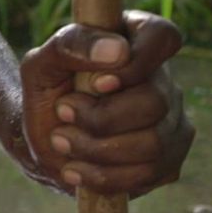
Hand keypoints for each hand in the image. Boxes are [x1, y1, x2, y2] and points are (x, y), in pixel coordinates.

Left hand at [19, 10, 193, 195]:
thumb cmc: (46, 91)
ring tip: (62, 140)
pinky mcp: (167, 162)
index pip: (162, 36)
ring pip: (153, 144)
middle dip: (98, 116)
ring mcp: (171, 123)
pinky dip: (101, 175)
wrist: (43, 138)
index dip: (136, 63)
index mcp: (135, 43)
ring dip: (95, 148)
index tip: (97, 82)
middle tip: (63, 111)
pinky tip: (75, 167)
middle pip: (154, 102)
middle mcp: (162, 81)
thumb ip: (70, 45)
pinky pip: (145, 175)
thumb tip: (116, 51)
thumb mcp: (40, 63)